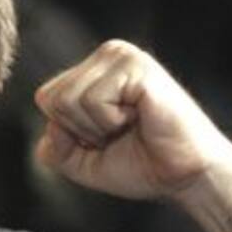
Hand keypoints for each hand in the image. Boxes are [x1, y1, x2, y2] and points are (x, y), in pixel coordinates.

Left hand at [33, 40, 231, 200]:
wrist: (186, 177)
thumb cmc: (142, 166)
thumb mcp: (82, 163)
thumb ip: (54, 148)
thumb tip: (49, 128)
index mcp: (94, 70)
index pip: (46, 98)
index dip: (69, 132)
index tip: (106, 139)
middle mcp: (107, 55)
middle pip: (51, 98)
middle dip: (80, 130)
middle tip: (122, 133)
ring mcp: (122, 56)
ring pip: (67, 100)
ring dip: (98, 128)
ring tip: (132, 125)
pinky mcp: (137, 66)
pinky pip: (92, 101)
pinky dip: (112, 122)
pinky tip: (141, 117)